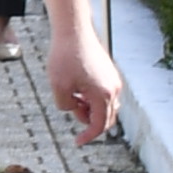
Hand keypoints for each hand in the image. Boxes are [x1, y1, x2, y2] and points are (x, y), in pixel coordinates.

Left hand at [45, 21, 120, 144]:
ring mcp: (113, 80)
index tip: (77, 142)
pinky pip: (104, 94)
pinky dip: (92, 98)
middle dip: (88, 120)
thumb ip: (66, 106)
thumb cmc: (65, 56)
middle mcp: (114, 89)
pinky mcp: (109, 73)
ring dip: (90, 108)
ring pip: (105, 106)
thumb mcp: (58, 87)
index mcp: (103, 95)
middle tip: (72, 109)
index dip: (88, 136)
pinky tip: (78, 88)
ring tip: (73, 94)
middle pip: (106, 118)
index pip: (99, 125)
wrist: (74, 31)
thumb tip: (75, 109)